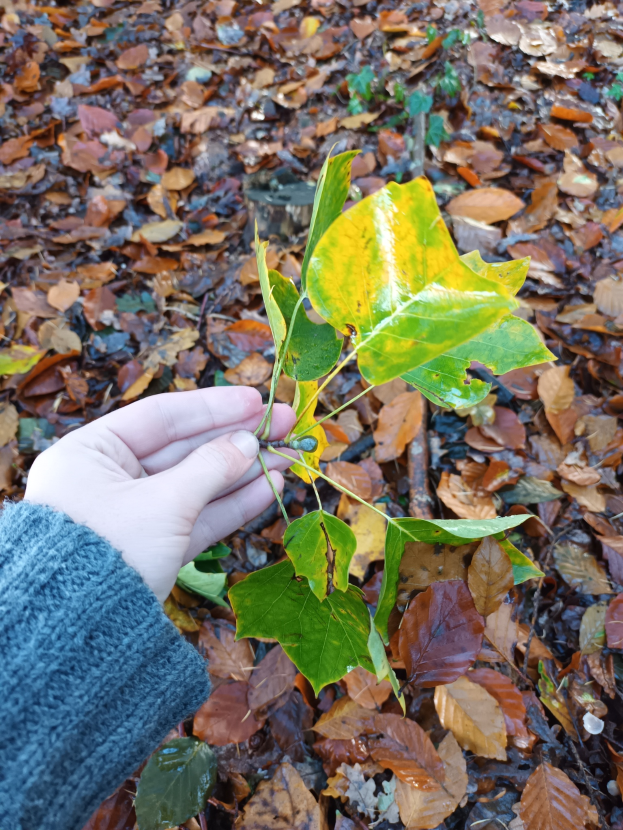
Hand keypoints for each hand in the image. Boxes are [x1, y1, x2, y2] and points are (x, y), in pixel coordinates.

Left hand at [25, 387, 294, 601]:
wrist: (82, 634)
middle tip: (286, 422)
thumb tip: (249, 441)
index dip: (213, 407)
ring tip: (289, 455)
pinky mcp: (154, 548)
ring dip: (244, 470)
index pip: (161, 416)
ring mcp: (134, 515)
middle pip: (185, 449)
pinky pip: (197, 517)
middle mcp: (110, 478)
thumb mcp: (163, 502)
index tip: (257, 399)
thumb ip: (210, 467)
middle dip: (237, 438)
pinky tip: (270, 486)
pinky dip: (233, 503)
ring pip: (198, 484)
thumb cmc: (110, 550)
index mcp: (92, 452)